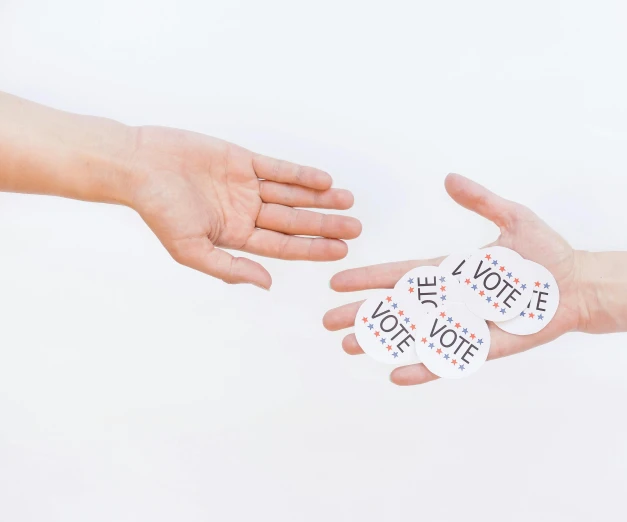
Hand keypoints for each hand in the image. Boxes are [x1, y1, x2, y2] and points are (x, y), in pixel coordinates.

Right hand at [126, 126, 360, 288]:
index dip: (313, 248)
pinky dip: (301, 174)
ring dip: (320, 197)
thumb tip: (266, 285)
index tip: (341, 250)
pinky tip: (324, 180)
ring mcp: (246, 186)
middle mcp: (246, 212)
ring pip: (292, 194)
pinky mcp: (243, 160)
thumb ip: (230, 268)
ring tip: (348, 201)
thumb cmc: (158, 210)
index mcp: (236, 237)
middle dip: (325, 224)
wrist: (137, 166)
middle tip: (356, 227)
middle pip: (294, 221)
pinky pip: (278, 169)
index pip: (284, 246)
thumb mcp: (192, 249)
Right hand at [322, 173, 587, 384]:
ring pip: (414, 335)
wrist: (578, 285)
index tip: (338, 281)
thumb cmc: (545, 254)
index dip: (369, 278)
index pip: (401, 274)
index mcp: (451, 271)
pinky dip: (424, 368)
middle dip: (362, 314)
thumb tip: (449, 178)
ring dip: (383, 341)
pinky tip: (397, 374)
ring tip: (350, 346)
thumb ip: (481, 201)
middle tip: (328, 323)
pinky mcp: (485, 346)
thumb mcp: (513, 219)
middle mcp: (451, 299)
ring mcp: (465, 324)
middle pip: (397, 308)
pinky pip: (449, 359)